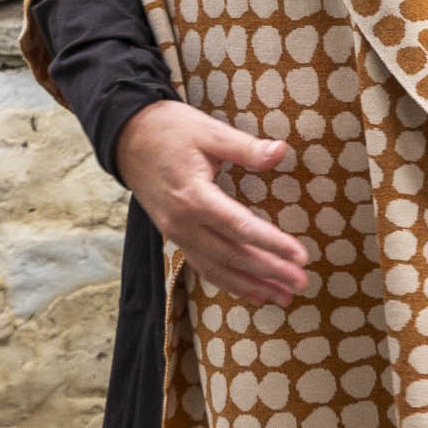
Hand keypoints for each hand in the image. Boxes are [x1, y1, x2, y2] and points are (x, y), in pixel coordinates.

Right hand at [114, 100, 310, 306]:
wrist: (126, 137)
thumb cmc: (169, 130)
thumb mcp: (209, 132)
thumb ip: (245, 148)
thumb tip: (281, 151)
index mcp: (195, 196)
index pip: (241, 227)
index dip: (273, 244)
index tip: (301, 256)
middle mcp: (183, 223)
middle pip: (233, 255)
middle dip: (270, 272)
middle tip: (301, 283)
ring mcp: (176, 233)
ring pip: (218, 268)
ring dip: (252, 286)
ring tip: (284, 298)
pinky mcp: (174, 236)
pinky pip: (203, 267)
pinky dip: (229, 283)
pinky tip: (254, 294)